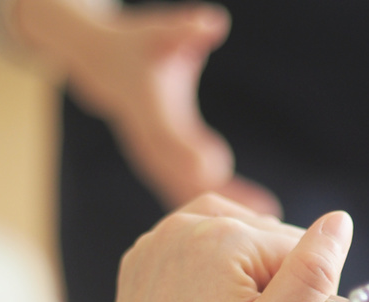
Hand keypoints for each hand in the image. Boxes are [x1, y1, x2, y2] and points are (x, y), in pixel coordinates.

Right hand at [11, 0, 280, 213]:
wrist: (104, 65)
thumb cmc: (141, 43)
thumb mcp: (161, 30)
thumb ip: (186, 28)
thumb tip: (213, 22)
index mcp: (147, 107)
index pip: (166, 133)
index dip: (188, 151)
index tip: (216, 168)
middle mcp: (148, 137)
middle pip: (181, 171)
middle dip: (219, 190)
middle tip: (258, 207)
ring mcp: (152, 155)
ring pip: (186, 186)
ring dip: (223, 201)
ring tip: (263, 211)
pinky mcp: (160, 163)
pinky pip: (187, 187)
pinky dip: (216, 201)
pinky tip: (249, 212)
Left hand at [97, 194, 351, 301]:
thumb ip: (309, 276)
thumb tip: (339, 224)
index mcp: (220, 239)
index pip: (300, 250)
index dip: (304, 297)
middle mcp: (182, 229)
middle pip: (268, 241)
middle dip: (275, 284)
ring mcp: (157, 245)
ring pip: (237, 240)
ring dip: (249, 275)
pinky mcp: (145, 266)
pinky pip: (199, 250)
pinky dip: (217, 273)